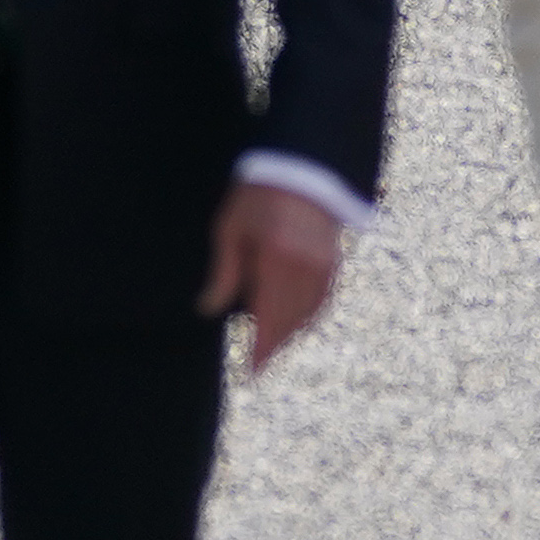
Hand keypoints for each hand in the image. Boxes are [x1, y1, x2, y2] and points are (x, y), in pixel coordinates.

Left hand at [197, 182, 343, 374]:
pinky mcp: (333, 261)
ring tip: (272, 347)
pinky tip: (294, 323)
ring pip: (309, 313)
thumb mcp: (229, 230)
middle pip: (290, 320)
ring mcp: (323, 264)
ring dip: (291, 333)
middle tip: (259, 365)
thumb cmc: (255, 197)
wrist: (297, 168)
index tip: (252, 370)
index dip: (261, 347)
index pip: (268, 315)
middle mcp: (304, 265)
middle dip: (275, 345)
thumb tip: (207, 309)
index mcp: (275, 258)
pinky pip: (322, 299)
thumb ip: (222, 273)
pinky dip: (308, 316)